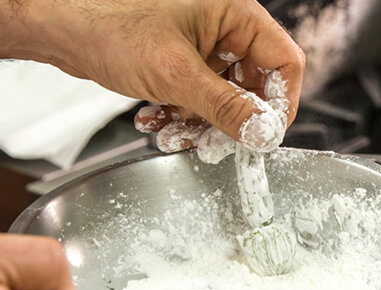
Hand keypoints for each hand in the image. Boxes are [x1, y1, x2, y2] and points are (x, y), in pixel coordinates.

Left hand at [0, 0, 304, 151]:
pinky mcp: (182, 61)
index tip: (265, 135)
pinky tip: (158, 122)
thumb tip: (264, 133)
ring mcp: (201, 46)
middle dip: (232, 121)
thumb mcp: (177, 74)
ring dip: (202, 124)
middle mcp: (223, 27)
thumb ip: (227, 108)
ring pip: (223, 98)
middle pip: (252, 85)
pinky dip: (181, 116)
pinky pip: (197, 98)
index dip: (279, 103)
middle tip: (215, 145)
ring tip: (176, 135)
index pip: (283, 62)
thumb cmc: (108, 23)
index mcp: (234, 14)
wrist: (57, 23)